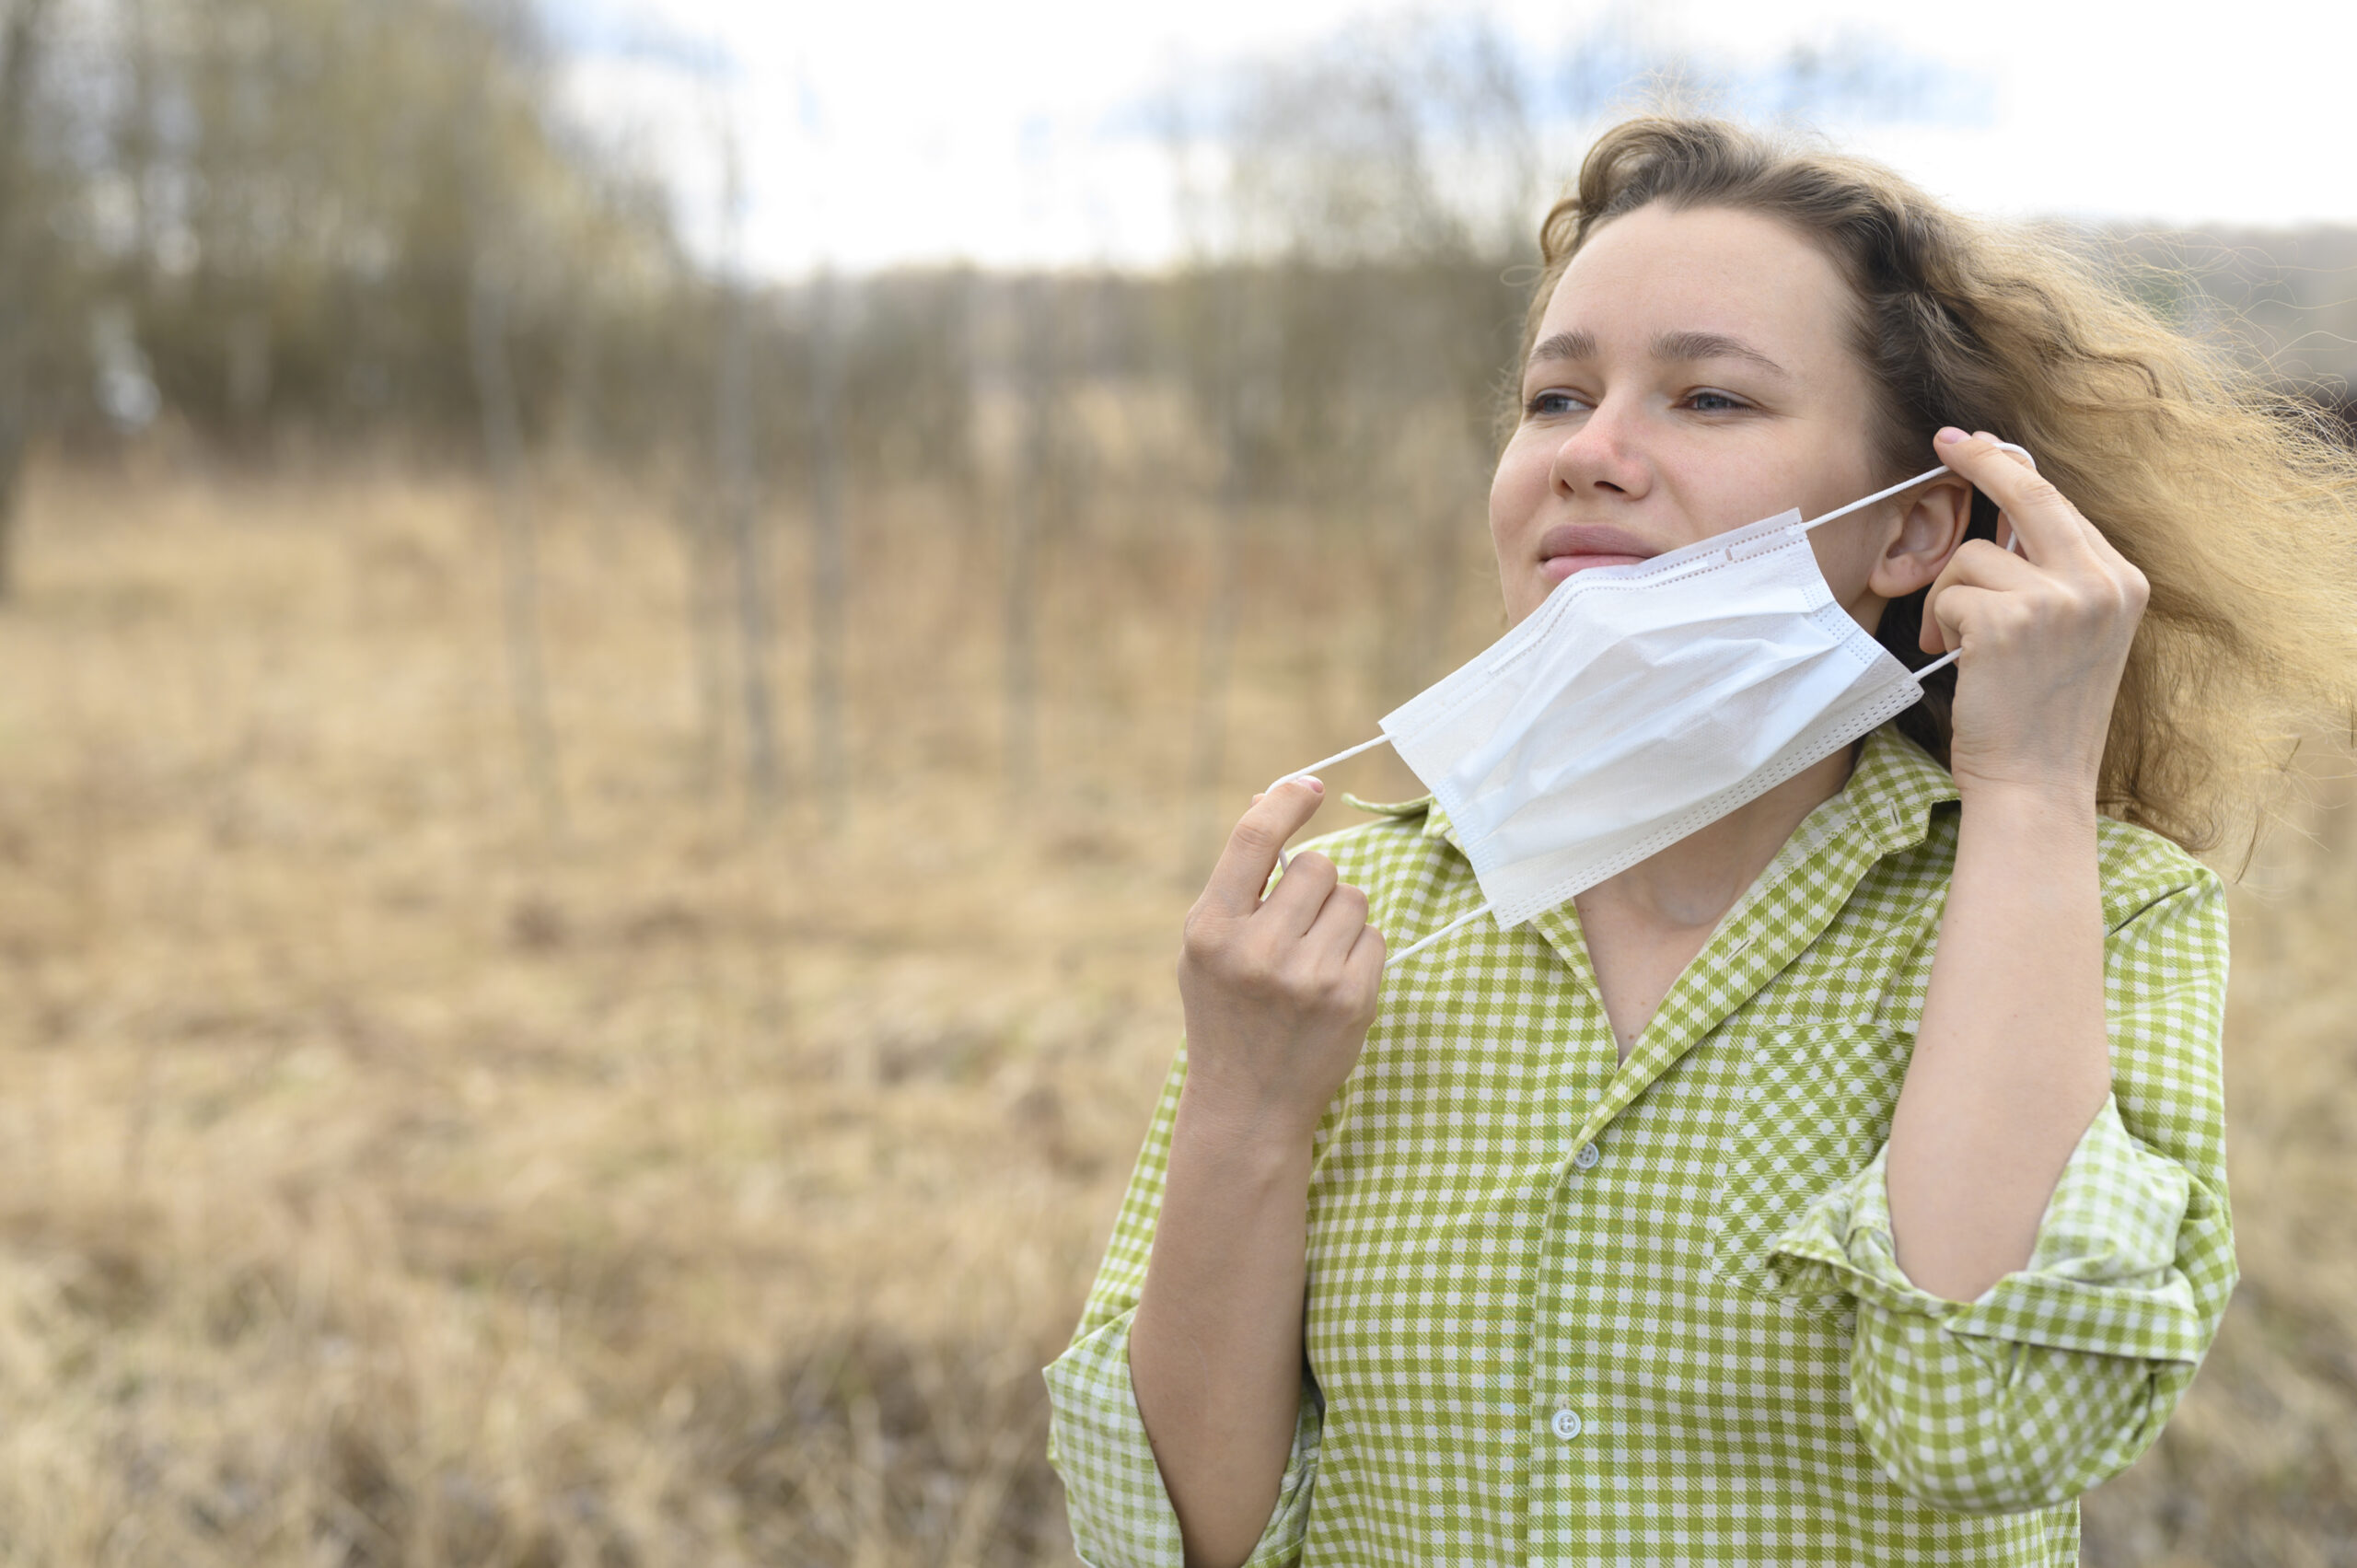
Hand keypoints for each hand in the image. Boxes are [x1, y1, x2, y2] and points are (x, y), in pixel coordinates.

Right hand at [1176, 779, 1386, 1146]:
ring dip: (1341, 918)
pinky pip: (1374, 937)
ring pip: (1354, 898)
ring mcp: (1307, 977)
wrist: (1247, 1105)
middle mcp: (1256, 951)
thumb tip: (1272, 796)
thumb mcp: (1208, 946)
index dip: (1286, 801)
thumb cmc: (1226, 1013)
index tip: (1310, 786)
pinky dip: (1359, 952)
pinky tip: (1331, 986)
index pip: (1254, 839)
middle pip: (1318, 866)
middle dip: (1316, 885)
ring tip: (1311, 960)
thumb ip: (1237, 880)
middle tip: (1296, 926)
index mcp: (1209, 930)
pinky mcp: (1351, 999)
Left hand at [1922, 428, 2147, 802]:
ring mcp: (2062, 598)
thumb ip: (2054, 577)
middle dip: (1982, 461)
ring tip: (1960, 646)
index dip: (2014, 471)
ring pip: (1974, 555)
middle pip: (2030, 494)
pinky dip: (1940, 624)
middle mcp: (2103, 582)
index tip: (1981, 442)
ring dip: (1949, 597)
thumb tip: (2009, 516)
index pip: (2061, 506)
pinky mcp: (2013, 619)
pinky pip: (1950, 593)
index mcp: (2122, 582)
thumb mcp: (2072, 635)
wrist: (2037, 784)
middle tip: (1947, 442)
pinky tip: (1958, 662)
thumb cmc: (2039, 716)